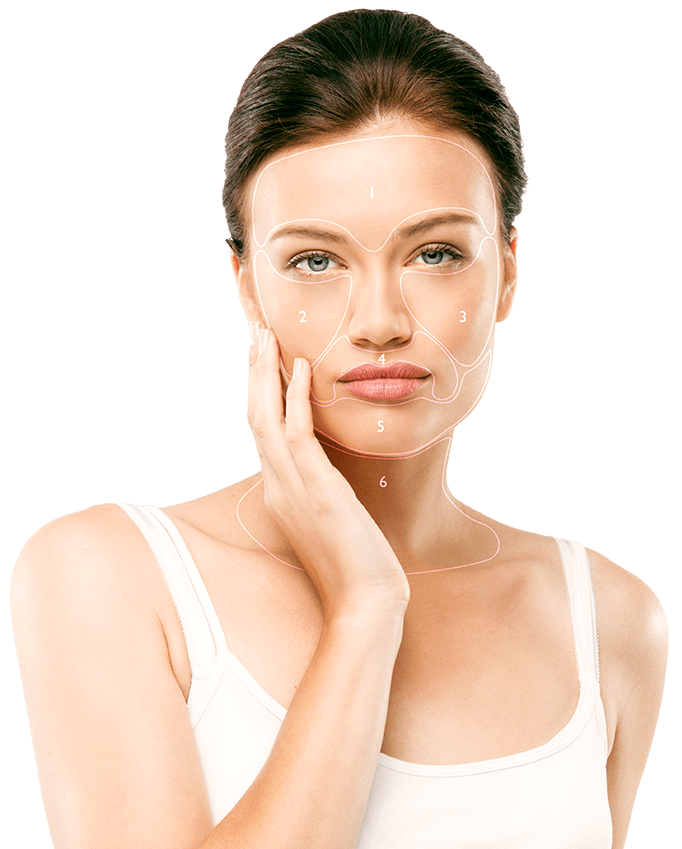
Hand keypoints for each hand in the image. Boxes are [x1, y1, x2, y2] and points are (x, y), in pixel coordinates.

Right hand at [246, 322, 409, 618]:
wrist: (364, 603)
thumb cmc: (354, 564)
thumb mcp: (331, 520)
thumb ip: (321, 491)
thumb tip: (329, 470)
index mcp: (280, 492)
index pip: (263, 432)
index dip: (261, 392)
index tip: (264, 359)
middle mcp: (277, 486)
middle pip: (255, 417)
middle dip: (254, 373)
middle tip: (256, 333)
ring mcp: (292, 489)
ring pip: (266, 419)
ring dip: (265, 374)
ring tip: (267, 336)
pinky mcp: (316, 491)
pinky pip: (297, 434)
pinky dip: (295, 398)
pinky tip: (301, 368)